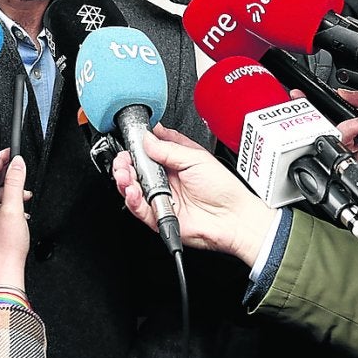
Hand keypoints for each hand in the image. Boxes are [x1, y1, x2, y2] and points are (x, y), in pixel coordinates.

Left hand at [0, 149, 31, 288]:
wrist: (4, 268)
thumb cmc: (5, 246)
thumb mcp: (14, 208)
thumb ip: (15, 183)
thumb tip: (17, 164)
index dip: (0, 158)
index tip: (11, 151)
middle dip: (8, 174)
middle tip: (20, 168)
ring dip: (12, 190)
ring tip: (24, 193)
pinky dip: (11, 202)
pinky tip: (21, 206)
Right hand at [111, 125, 273, 264]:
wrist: (233, 218)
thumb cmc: (224, 189)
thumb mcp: (196, 158)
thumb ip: (169, 149)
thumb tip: (147, 139)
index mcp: (175, 162)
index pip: (149, 151)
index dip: (138, 146)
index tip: (131, 142)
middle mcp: (166, 179)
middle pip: (136, 170)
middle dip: (125, 163)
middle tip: (124, 160)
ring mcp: (162, 198)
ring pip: (133, 189)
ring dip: (125, 180)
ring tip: (125, 174)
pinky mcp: (158, 216)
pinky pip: (139, 209)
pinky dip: (132, 200)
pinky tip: (133, 191)